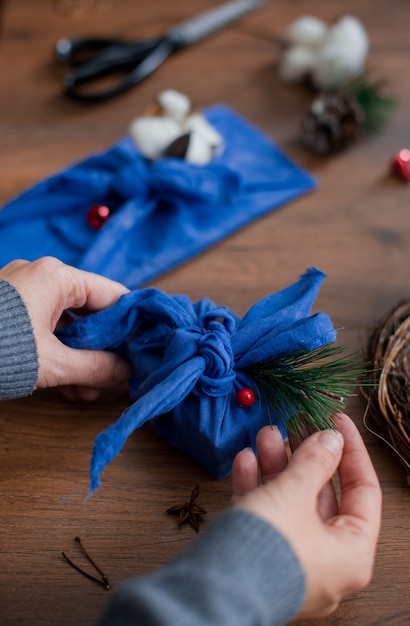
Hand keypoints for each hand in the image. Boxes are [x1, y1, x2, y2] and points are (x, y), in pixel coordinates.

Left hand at [0, 257, 130, 399]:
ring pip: (67, 325)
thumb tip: (126, 374)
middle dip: (104, 349)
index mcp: (58, 277)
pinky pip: (45, 329)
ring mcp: (23, 293)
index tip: (144, 349)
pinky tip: (69, 387)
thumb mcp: (53, 363)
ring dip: (82, 358)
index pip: (113, 295)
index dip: (132, 323)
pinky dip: (59, 355)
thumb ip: (96, 367)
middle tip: (119, 376)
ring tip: (92, 391)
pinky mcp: (9, 311)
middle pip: (90, 312)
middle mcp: (42, 276)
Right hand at [231, 413, 381, 618]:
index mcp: (351, 552)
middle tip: (295, 425)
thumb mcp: (294, 493)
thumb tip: (331, 439)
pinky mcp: (262, 559)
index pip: (363, 491)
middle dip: (304, 455)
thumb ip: (314, 462)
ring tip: (265, 434)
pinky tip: (245, 460)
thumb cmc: (267, 549)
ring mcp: (292, 559)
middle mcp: (326, 560)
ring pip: (290, 502)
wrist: (214, 591)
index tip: (336, 421)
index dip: (351, 451)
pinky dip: (256, 487)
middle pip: (322, 495)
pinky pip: (266, 517)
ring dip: (277, 465)